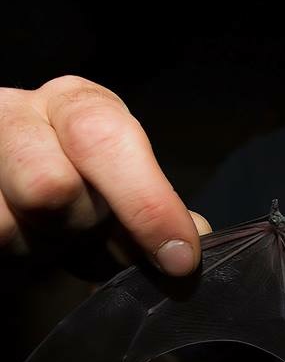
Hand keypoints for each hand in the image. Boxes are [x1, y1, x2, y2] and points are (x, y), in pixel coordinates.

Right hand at [0, 76, 208, 275]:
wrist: (14, 192)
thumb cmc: (77, 191)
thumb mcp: (121, 194)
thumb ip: (156, 213)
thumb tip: (189, 241)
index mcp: (77, 105)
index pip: (104, 138)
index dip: (146, 202)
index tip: (179, 256)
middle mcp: (18, 112)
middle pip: (50, 184)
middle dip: (80, 224)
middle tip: (87, 228)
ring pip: (9, 221)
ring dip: (40, 244)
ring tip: (49, 231)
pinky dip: (11, 252)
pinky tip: (22, 235)